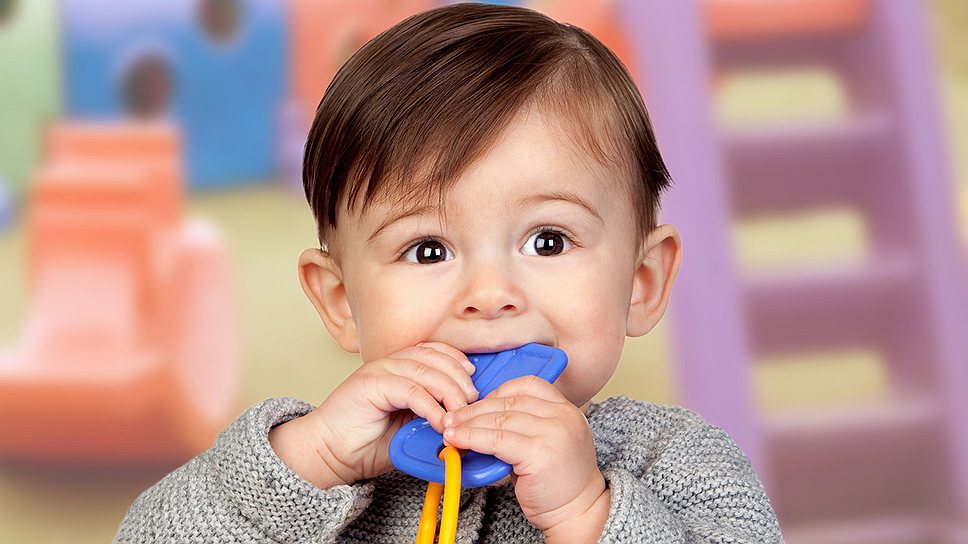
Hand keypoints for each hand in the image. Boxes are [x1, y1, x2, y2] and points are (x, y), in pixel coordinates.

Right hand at [269, 342, 478, 488]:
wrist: (329, 452)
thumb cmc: (367, 442)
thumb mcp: (410, 426)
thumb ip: (432, 415)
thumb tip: (465, 419)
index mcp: (398, 367)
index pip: (435, 351)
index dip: (457, 362)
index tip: (473, 381)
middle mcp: (389, 363)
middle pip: (435, 357)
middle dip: (459, 378)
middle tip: (472, 401)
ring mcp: (378, 371)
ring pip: (425, 370)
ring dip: (448, 391)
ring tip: (460, 412)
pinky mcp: (370, 385)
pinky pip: (409, 389)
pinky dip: (429, 405)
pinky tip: (439, 421)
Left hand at [442, 376, 610, 540]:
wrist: (579, 513)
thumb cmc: (559, 484)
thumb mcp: (546, 444)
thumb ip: (522, 428)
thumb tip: (479, 421)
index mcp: (566, 410)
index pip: (527, 386)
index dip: (497, 392)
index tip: (477, 404)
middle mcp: (563, 416)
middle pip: (510, 402)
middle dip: (475, 409)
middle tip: (452, 417)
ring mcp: (553, 432)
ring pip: (500, 419)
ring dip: (469, 424)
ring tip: (450, 430)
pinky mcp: (540, 452)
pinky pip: (497, 439)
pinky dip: (473, 438)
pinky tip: (458, 440)